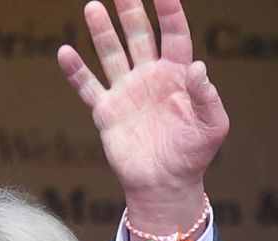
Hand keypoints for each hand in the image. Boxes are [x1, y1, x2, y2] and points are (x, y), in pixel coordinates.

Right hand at [57, 0, 228, 235]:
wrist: (166, 185)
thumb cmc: (194, 155)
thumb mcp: (212, 126)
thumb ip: (207, 97)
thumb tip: (199, 68)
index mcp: (178, 75)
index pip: (174, 34)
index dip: (169, 11)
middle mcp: (149, 77)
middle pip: (139, 35)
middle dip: (130, 10)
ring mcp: (126, 92)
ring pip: (111, 53)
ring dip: (102, 31)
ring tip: (93, 7)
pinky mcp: (106, 112)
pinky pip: (88, 86)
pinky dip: (76, 71)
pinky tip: (65, 52)